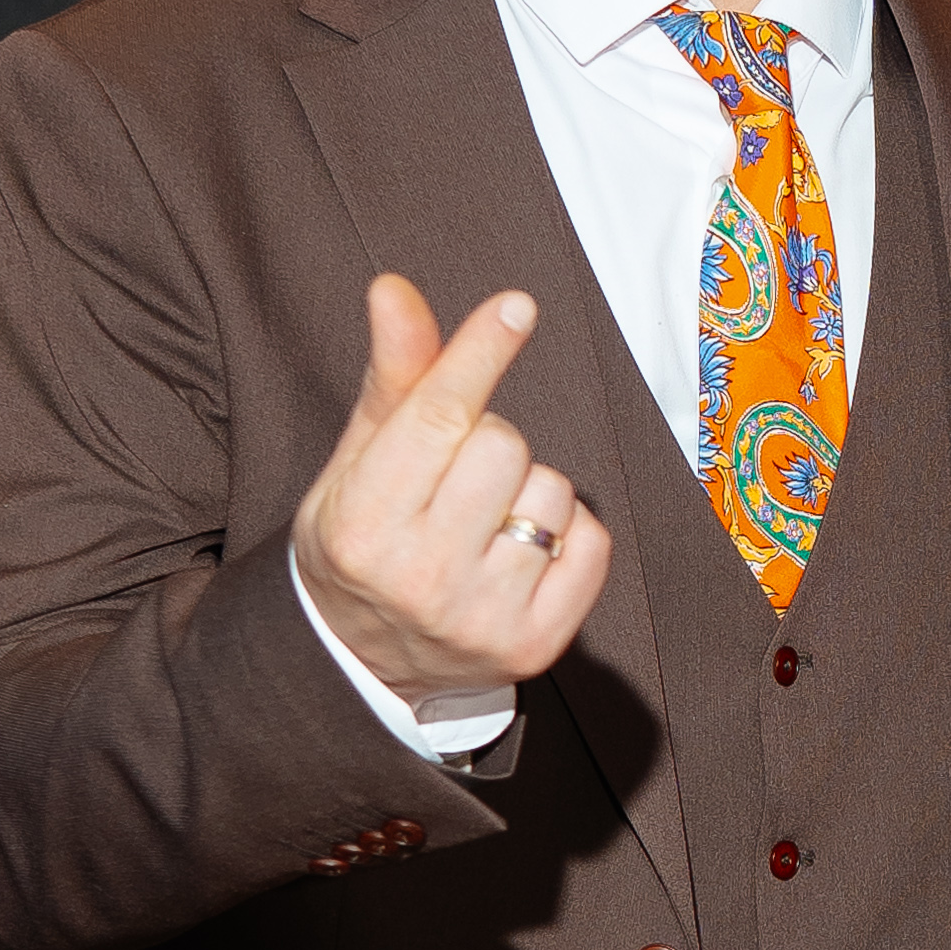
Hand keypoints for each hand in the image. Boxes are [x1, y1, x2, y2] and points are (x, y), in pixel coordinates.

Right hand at [293, 275, 612, 706]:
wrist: (362, 661)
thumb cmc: (363, 540)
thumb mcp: (358, 461)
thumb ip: (393, 377)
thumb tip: (395, 288)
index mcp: (360, 526)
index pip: (437, 420)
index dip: (479, 354)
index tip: (515, 307)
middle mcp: (418, 577)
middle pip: (503, 445)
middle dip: (489, 442)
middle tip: (457, 479)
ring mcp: (480, 617)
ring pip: (552, 490)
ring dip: (528, 488)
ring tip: (485, 522)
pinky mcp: (534, 644)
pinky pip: (591, 541)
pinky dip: (569, 532)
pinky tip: (524, 551)